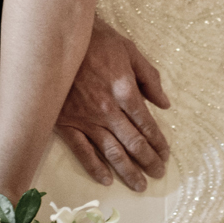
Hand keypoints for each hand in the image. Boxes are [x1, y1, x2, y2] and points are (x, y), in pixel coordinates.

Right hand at [54, 16, 170, 193]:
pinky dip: (94, 167)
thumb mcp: (129, 51)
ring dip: (128, 171)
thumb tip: (164, 104)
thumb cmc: (96, 40)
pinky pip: (82, 150)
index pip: (147, 124)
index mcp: (124, 90)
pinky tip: (106, 180)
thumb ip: (149, 77)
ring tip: (140, 185)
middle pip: (133, 142)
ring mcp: (85, 118)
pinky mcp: (65, 122)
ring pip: (111, 152)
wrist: (57, 37)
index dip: (159, 142)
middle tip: (159, 173)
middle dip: (149, 161)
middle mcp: (107, 109)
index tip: (166, 154)